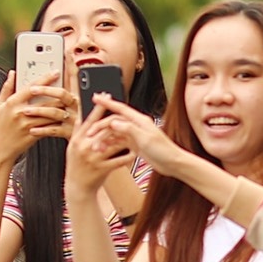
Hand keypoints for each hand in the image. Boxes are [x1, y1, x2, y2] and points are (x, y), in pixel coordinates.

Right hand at [0, 70, 70, 158]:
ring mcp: (28, 124)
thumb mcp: (0, 105)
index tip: (56, 73)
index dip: (45, 79)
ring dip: (61, 107)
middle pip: (45, 101)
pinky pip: (49, 126)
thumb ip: (7, 88)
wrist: (1, 148)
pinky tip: (64, 116)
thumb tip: (13, 73)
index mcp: (13, 103)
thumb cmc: (1, 126)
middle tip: (68, 88)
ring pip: (50, 114)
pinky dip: (57, 121)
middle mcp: (21, 113)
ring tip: (69, 102)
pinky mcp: (34, 134)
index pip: (32, 87)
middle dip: (58, 94)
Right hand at [65, 113, 134, 193]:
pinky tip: (135, 153)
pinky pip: (118, 160)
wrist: (77, 189)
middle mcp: (84, 147)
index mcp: (77, 140)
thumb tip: (79, 116)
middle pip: (104, 129)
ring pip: (113, 143)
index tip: (107, 97)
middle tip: (127, 116)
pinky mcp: (102, 169)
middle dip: (116, 122)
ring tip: (134, 135)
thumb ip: (77, 132)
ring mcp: (93, 159)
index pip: (90, 119)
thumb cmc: (76, 167)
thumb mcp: (72, 148)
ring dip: (125, 139)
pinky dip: (127, 156)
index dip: (99, 108)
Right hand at [87, 97, 202, 179]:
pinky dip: (110, 143)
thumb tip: (113, 123)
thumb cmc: (164, 151)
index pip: (120, 109)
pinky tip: (103, 148)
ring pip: (115, 132)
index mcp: (140, 120)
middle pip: (114, 121)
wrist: (173, 163)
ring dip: (104, 137)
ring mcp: (136, 134)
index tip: (95, 98)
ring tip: (95, 145)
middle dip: (100, 126)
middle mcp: (137, 125)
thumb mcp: (145, 139)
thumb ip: (129, 129)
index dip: (107, 103)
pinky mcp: (136, 144)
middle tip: (89, 133)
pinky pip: (119, 141)